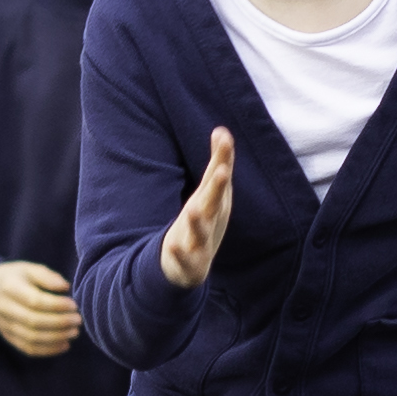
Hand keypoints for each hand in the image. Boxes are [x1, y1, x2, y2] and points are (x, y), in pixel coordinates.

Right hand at [0, 259, 76, 357]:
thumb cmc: (17, 278)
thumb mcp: (29, 269)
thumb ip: (47, 276)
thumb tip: (65, 287)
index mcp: (9, 287)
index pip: (35, 301)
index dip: (57, 305)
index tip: (74, 305)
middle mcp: (4, 308)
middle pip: (34, 321)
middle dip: (60, 322)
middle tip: (78, 320)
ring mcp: (5, 326)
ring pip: (32, 338)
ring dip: (57, 337)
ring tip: (74, 332)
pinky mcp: (9, 338)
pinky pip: (29, 349)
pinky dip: (49, 350)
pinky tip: (65, 345)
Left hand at [158, 128, 236, 289]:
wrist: (195, 265)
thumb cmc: (206, 221)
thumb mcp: (211, 192)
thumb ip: (218, 162)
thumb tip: (221, 130)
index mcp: (216, 202)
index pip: (219, 178)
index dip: (223, 159)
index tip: (224, 138)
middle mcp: (211, 220)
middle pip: (215, 202)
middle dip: (218, 188)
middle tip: (221, 171)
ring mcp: (201, 243)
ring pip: (201, 232)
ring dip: (198, 222)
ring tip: (193, 208)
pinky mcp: (190, 263)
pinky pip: (184, 258)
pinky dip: (179, 254)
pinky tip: (172, 246)